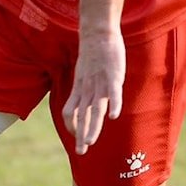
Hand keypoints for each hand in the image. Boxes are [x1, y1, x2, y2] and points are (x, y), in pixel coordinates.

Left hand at [62, 30, 124, 154]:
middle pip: (84, 116)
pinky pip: (113, 92)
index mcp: (80, 89)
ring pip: (96, 108)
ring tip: (90, 141)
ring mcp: (100, 83)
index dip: (73, 126)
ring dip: (93, 126)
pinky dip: (114, 103)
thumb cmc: (92, 56)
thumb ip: (84, 90)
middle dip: (82, 135)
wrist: (96, 34)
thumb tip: (82, 103)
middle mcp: (88, 89)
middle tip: (81, 152)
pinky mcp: (113, 75)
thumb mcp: (84, 75)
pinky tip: (114, 116)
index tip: (78, 139)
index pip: (71, 112)